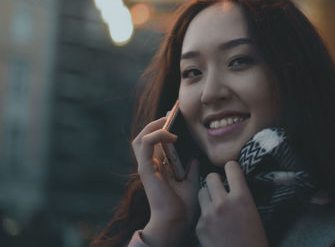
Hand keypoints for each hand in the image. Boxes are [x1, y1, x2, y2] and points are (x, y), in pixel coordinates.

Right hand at [132, 117, 199, 246]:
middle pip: (144, 137)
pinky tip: (170, 134)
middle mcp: (150, 165)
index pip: (156, 142)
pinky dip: (156, 135)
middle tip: (171, 113)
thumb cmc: (182, 206)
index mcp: (158, 167)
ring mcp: (146, 166)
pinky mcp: (145, 168)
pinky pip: (145, 144)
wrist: (176, 221)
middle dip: (156, 122)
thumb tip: (195, 157)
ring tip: (167, 120)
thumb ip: (191, 169)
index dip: (163, 127)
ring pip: (140, 138)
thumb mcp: (191, 182)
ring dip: (153, 125)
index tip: (175, 115)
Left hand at [196, 161, 268, 246]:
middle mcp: (223, 202)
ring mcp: (209, 214)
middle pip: (211, 176)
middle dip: (216, 181)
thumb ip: (241, 195)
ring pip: (201, 192)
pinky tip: (214, 225)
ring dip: (208, 195)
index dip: (231, 169)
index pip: (231, 167)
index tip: (232, 173)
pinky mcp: (199, 226)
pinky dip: (205, 215)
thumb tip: (231, 182)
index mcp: (242, 196)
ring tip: (216, 206)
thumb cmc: (254, 239)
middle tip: (221, 189)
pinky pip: (199, 211)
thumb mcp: (253, 212)